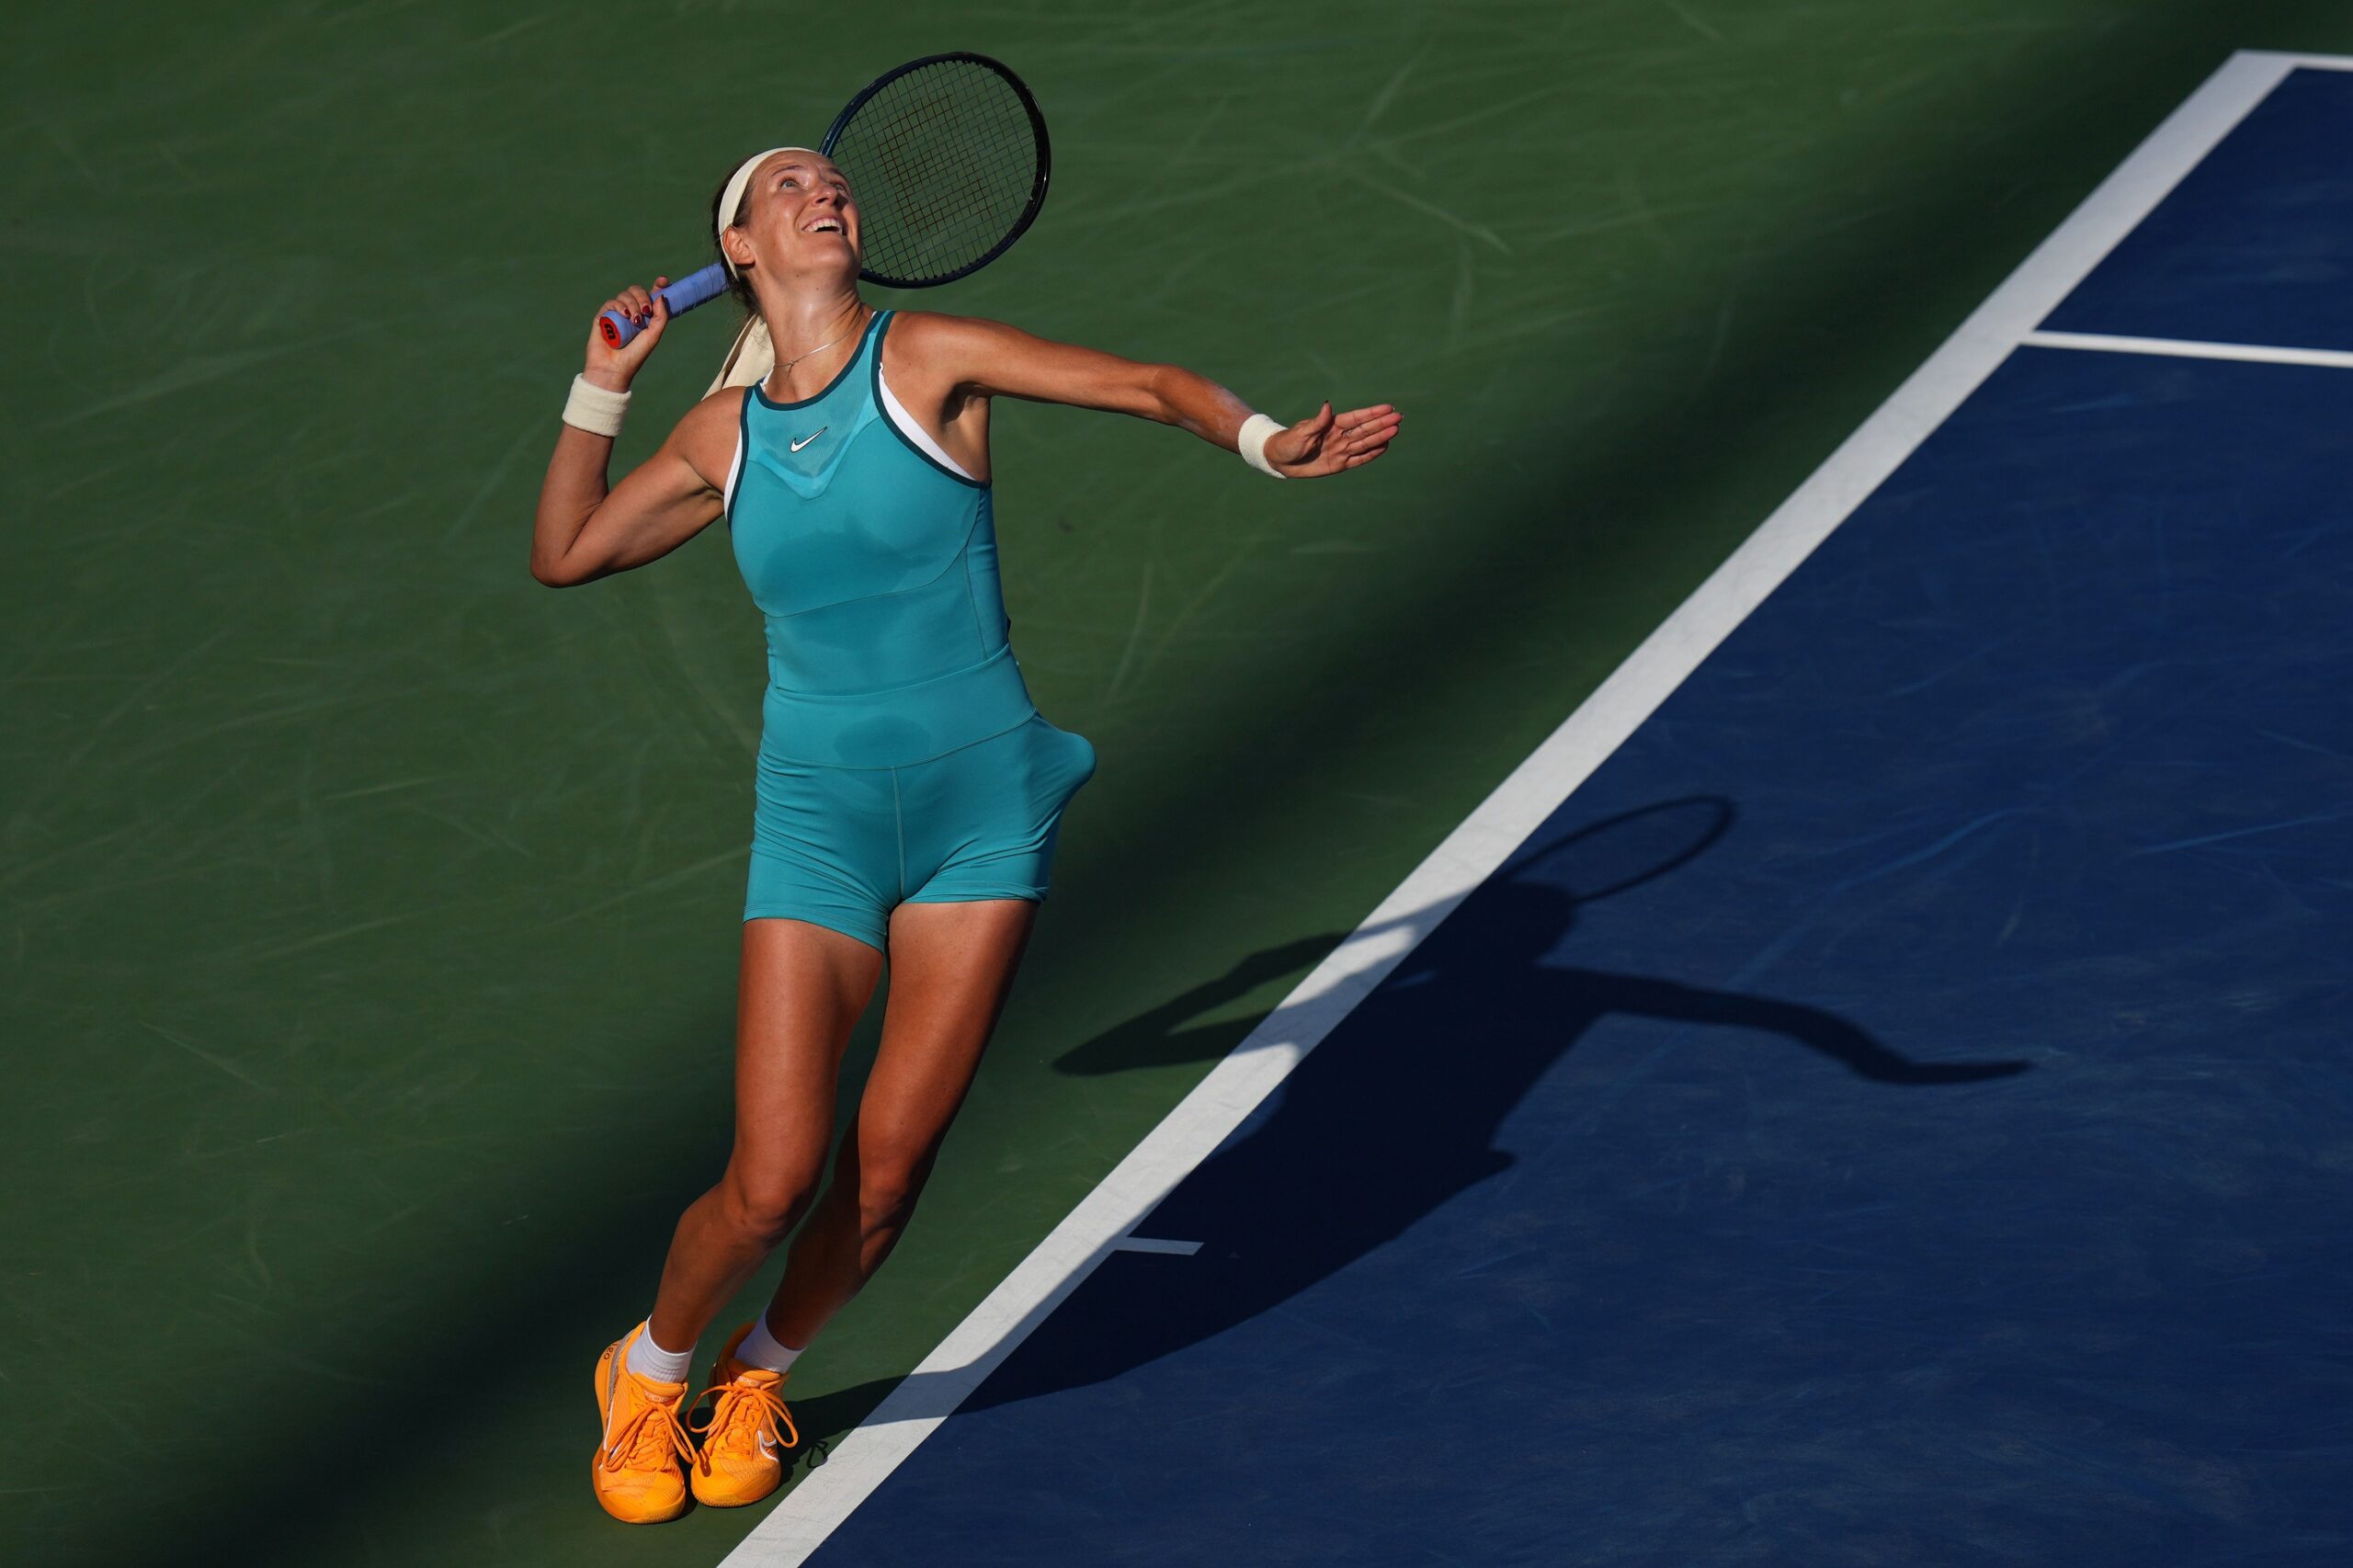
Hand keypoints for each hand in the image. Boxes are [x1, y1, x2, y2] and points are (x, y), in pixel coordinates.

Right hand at [583, 276, 671, 389]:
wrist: (614, 368)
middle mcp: (631, 313)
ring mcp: (616, 313)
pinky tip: (625, 316)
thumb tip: (661, 295)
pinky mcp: (603, 316)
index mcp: (645, 317)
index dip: (658, 286)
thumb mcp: (653, 336)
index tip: (664, 281)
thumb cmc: (635, 356)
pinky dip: (619, 306)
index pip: (651, 296)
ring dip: (632, 304)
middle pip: (637, 291)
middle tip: (646, 311)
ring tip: (634, 320)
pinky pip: (611, 302)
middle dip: (643, 296)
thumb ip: (661, 317)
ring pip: (624, 295)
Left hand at [1265, 401, 1401, 476]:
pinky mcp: (1339, 464)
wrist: (1280, 460)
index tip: (1388, 408)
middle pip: (1364, 429)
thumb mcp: (1301, 432)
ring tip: (1396, 430)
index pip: (1356, 418)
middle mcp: (1339, 436)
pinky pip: (1359, 459)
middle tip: (1399, 418)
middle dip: (1381, 424)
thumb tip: (1327, 406)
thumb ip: (1317, 421)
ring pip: (1365, 443)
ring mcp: (1341, 450)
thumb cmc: (1288, 442)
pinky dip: (1371, 454)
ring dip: (1380, 437)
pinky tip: (1385, 446)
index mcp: (1331, 424)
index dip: (1372, 413)